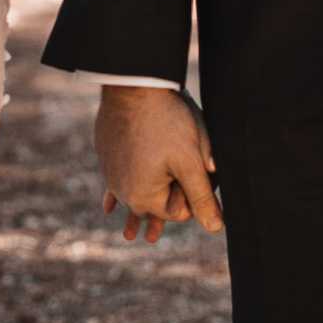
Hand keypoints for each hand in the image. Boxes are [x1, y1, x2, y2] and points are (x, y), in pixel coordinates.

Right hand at [95, 87, 223, 244]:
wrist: (132, 86)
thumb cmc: (166, 122)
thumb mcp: (190, 161)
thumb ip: (202, 197)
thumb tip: (216, 228)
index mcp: (144, 198)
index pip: (176, 213)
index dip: (191, 199)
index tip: (199, 179)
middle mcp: (123, 191)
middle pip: (152, 204)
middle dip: (164, 204)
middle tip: (156, 232)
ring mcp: (111, 173)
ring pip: (133, 192)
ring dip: (138, 205)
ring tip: (132, 236)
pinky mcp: (106, 155)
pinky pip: (115, 180)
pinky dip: (116, 193)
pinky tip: (109, 208)